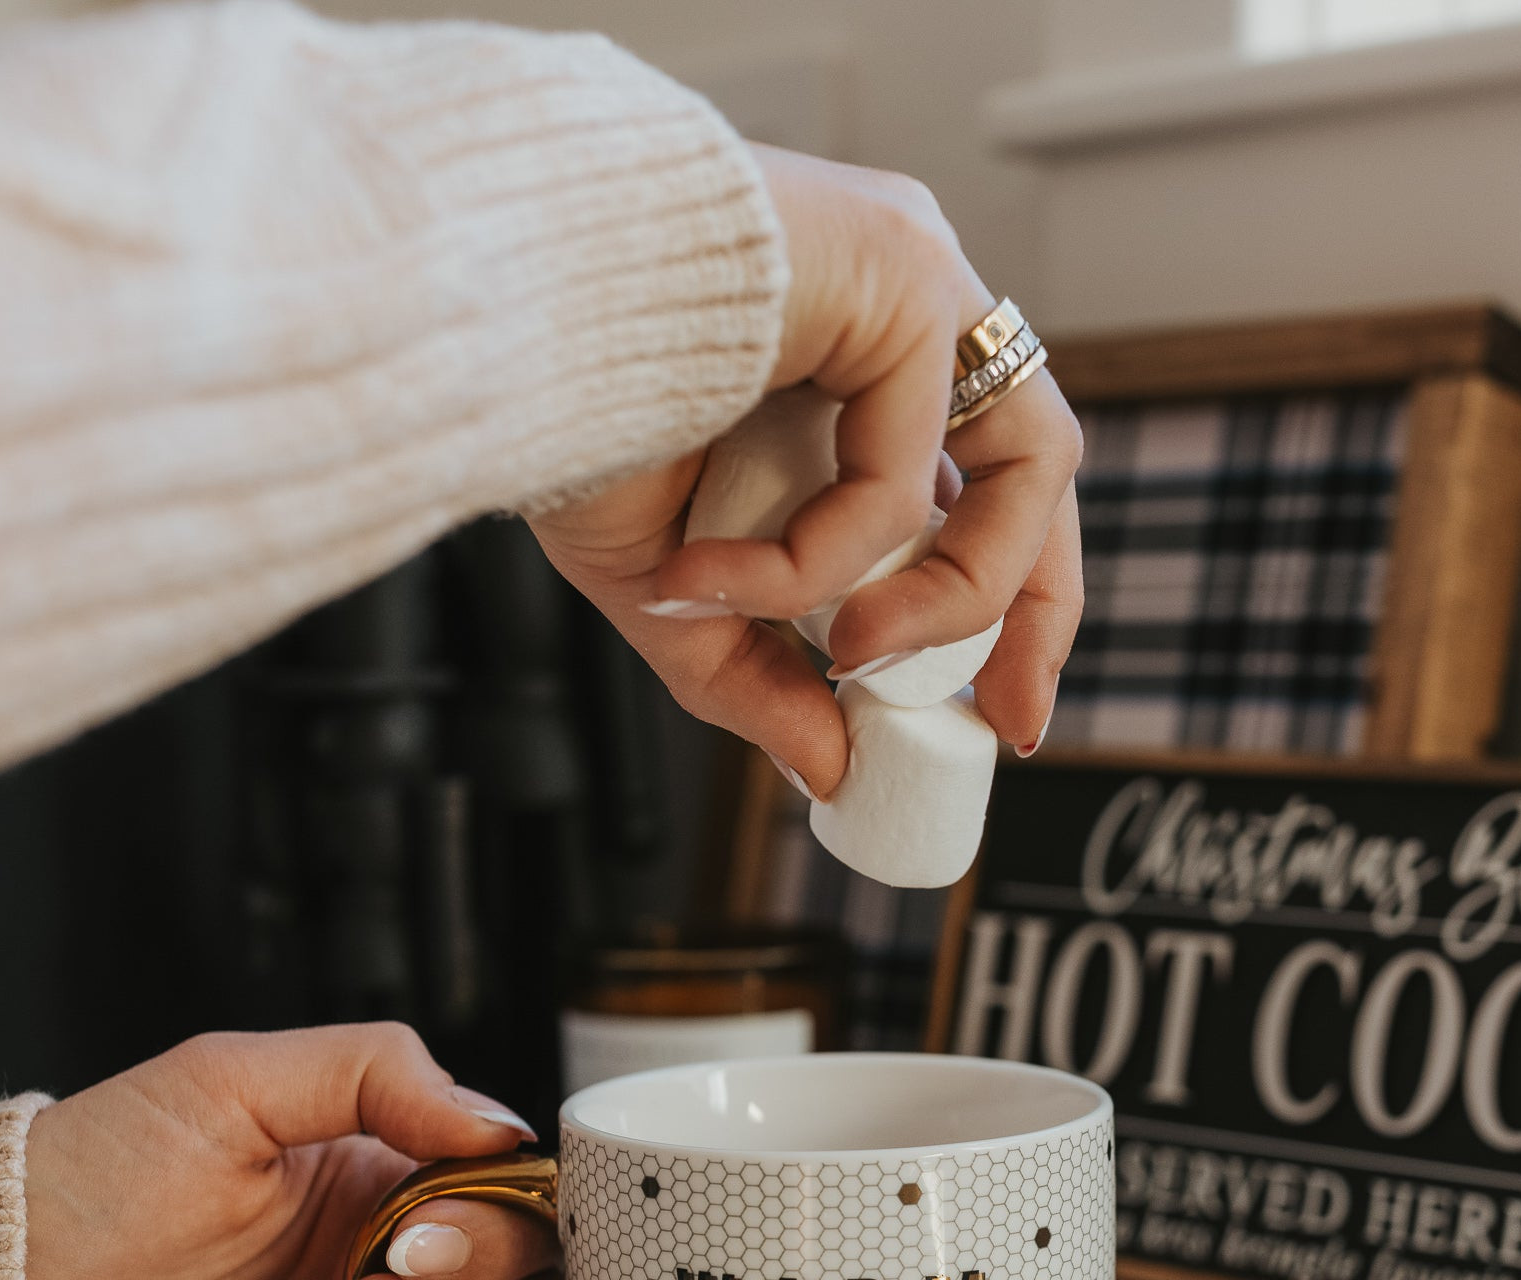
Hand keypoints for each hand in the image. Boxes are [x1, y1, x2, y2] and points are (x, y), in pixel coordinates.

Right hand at [528, 144, 1083, 798]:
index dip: (1013, 605)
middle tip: (996, 718)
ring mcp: (914, 274)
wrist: (481, 321)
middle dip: (1033, 610)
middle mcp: (909, 307)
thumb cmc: (561, 416)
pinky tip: (713, 573)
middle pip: (1040, 473)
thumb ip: (754, 676)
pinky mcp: (896, 265)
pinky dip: (815, 559)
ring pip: (1026, 464)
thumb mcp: (665, 586)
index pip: (991, 487)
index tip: (996, 715)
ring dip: (944, 598)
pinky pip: (901, 470)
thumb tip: (830, 772)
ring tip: (845, 660)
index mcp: (869, 364)